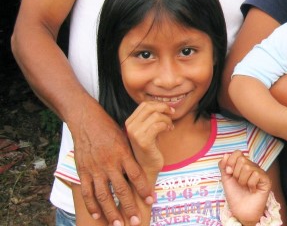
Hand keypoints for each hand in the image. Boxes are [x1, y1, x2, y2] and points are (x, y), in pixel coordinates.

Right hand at [71, 103, 152, 225]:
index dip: (144, 188)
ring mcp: (95, 168)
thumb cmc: (110, 130)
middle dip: (130, 207)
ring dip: (111, 212)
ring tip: (118, 224)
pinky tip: (97, 216)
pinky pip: (87, 192)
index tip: (151, 200)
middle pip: (122, 189)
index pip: (136, 175)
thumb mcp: (125, 139)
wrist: (88, 122)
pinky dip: (92, 205)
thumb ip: (132, 154)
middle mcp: (110, 163)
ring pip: (104, 195)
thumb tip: (143, 166)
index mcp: (123, 154)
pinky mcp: (83, 171)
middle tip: (136, 221)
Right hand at [125, 101, 173, 175]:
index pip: (145, 104)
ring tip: (170, 126)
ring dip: (167, 119)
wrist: (146, 168)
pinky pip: (158, 126)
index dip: (159, 104)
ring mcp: (135, 134)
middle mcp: (130, 126)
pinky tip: (169, 130)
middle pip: (150, 107)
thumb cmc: (150, 147)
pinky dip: (166, 125)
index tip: (168, 110)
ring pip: (156, 116)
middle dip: (164, 108)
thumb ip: (151, 117)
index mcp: (130, 122)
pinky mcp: (143, 141)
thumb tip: (165, 105)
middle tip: (172, 114)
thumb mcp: (148, 129)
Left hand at [219, 151, 270, 223]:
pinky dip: (250, 184)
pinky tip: (252, 190)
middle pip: (242, 160)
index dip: (231, 161)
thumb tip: (226, 154)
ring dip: (242, 180)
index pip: (238, 153)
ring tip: (245, 187)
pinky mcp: (266, 179)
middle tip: (239, 183)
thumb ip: (224, 166)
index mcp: (243, 165)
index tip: (229, 172)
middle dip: (236, 174)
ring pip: (248, 167)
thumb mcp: (226, 179)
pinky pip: (256, 174)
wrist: (241, 211)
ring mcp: (260, 172)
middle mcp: (252, 166)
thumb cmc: (235, 196)